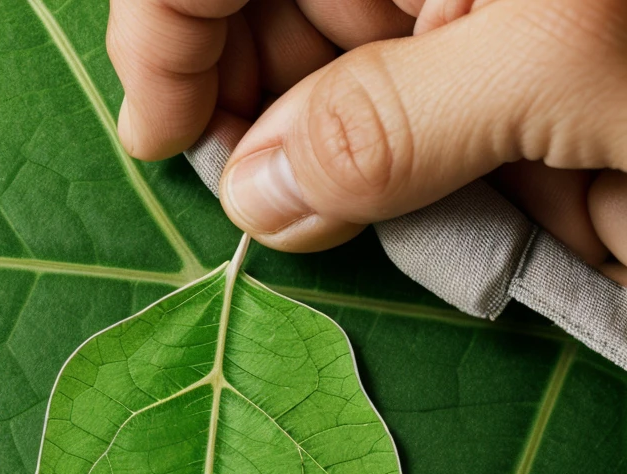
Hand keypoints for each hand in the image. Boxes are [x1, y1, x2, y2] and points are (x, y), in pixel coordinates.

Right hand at [107, 0, 626, 278]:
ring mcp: (455, 23)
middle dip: (265, 120)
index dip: (168, 33)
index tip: (158, 138)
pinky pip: (419, 147)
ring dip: (355, 175)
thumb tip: (256, 196)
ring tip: (415, 215)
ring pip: (344, 98)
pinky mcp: (498, 87)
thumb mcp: (551, 67)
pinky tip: (483, 213)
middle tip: (279, 215)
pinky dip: (427, 198)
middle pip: (277, 22)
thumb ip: (385, 128)